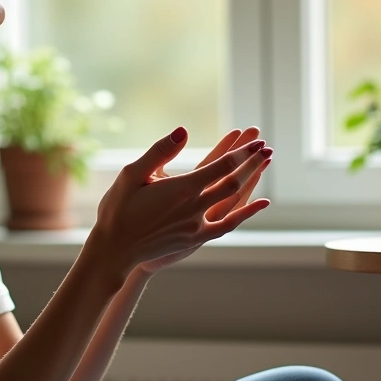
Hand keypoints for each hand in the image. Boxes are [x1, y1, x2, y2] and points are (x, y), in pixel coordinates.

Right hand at [88, 127, 272, 282]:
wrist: (115, 250)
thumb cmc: (118, 209)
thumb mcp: (132, 174)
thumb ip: (159, 152)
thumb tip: (183, 131)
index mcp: (181, 189)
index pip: (221, 166)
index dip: (241, 151)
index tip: (255, 139)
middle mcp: (194, 208)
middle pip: (233, 181)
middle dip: (252, 162)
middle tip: (266, 147)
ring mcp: (197, 226)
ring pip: (233, 200)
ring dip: (252, 180)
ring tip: (265, 164)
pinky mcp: (195, 239)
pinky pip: (228, 225)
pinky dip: (247, 212)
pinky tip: (261, 202)